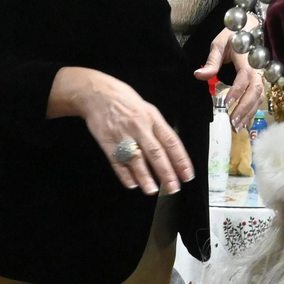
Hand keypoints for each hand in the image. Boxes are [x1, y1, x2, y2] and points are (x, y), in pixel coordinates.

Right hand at [48, 66, 193, 195]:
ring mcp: (123, 135)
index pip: (171, 142)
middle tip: (173, 188)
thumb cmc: (124, 101)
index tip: (187, 175)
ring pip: (136, 159)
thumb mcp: (147, 109)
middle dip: (166, 172)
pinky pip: (117, 162)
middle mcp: (139, 127)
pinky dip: (124, 174)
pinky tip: (132, 184)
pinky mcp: (107, 142)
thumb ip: (157, 129)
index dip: (181, 160)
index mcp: (153, 118)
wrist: (97, 94)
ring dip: (145, 177)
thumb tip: (170, 151)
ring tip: (153, 190)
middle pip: (156, 153)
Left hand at [195, 28, 266, 130]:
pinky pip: (259, 99)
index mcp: (247, 57)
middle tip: (232, 121)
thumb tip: (198, 74)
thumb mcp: (219, 44)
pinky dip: (252, 112)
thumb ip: (211, 61)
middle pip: (256, 90)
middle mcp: (258, 68)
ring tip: (236, 127)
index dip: (237, 90)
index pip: (245, 76)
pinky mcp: (261, 83)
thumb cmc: (233, 37)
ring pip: (259, 97)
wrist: (251, 30)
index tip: (226, 103)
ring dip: (249, 113)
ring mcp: (261, 76)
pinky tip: (243, 123)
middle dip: (245, 107)